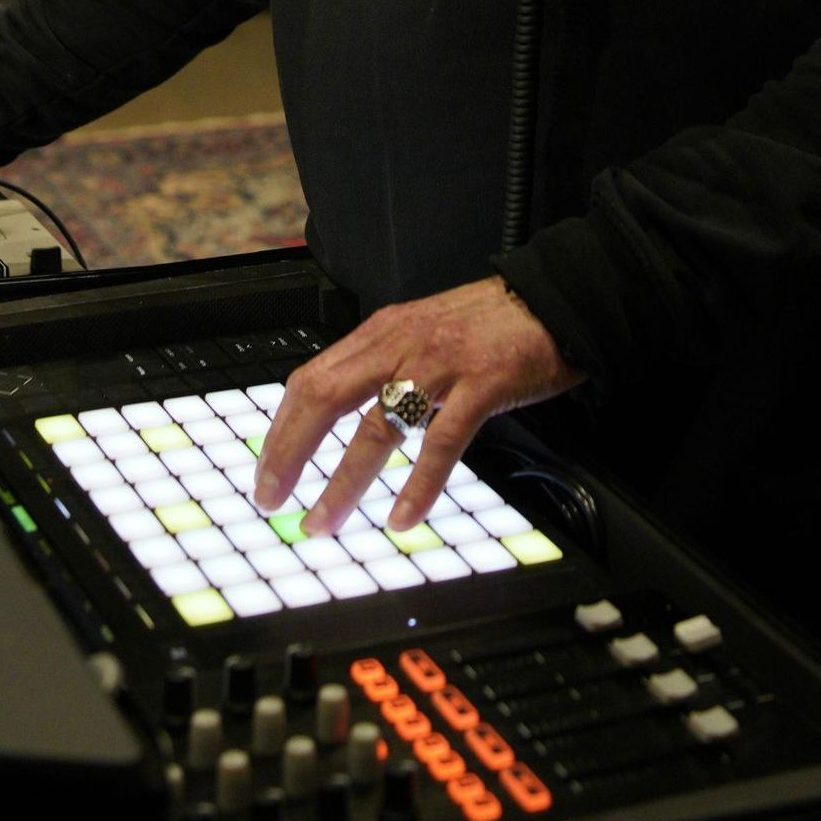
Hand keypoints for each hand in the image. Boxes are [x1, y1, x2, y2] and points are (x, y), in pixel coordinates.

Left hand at [252, 277, 581, 537]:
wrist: (553, 299)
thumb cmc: (489, 324)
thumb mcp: (422, 333)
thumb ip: (383, 364)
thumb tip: (340, 410)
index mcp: (381, 332)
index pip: (311, 378)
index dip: (282, 427)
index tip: (267, 470)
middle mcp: (401, 344)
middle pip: (325, 398)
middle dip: (289, 453)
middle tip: (270, 498)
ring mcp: (441, 363)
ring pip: (376, 426)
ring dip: (343, 483)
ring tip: (323, 522)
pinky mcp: (482, 384)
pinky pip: (442, 441)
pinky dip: (419, 485)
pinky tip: (403, 517)